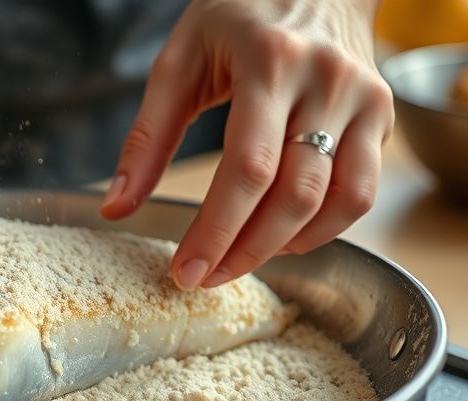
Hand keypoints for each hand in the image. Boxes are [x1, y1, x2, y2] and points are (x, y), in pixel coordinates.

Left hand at [101, 0, 393, 289]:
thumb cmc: (236, 17)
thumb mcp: (178, 62)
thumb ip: (146, 137)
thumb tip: (116, 206)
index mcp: (269, 62)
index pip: (248, 168)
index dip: (216, 230)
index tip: (186, 270)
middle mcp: (326, 81)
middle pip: (294, 194)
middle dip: (245, 250)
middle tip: (204, 277)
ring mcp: (363, 99)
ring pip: (336, 201)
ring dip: (285, 247)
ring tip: (238, 260)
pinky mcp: (383, 115)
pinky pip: (361, 193)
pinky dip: (323, 229)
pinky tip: (283, 238)